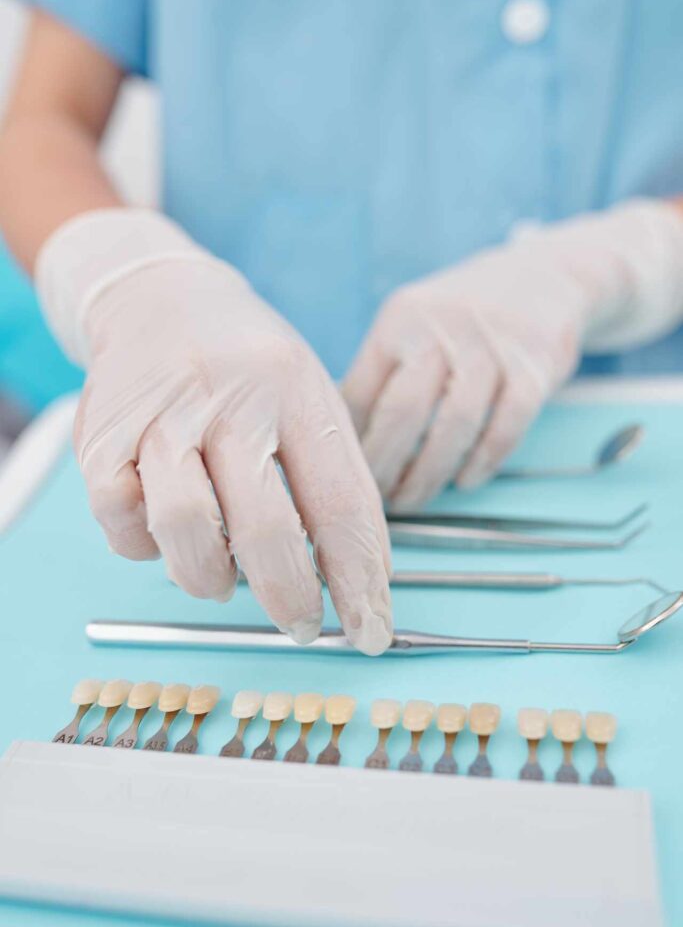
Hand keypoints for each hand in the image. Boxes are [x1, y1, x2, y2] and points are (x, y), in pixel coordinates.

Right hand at [38, 210, 392, 654]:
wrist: (159, 297)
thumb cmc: (250, 365)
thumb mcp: (310, 396)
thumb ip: (334, 477)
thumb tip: (358, 578)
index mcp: (296, 391)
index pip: (340, 502)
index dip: (359, 580)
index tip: (370, 629)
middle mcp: (229, 399)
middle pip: (265, 528)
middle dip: (290, 597)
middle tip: (302, 626)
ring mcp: (160, 415)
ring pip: (185, 528)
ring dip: (210, 578)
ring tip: (225, 581)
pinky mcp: (102, 434)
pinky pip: (121, 521)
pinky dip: (146, 549)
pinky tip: (165, 537)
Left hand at [343, 201, 682, 504]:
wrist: (543, 275)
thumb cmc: (460, 317)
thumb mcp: (413, 323)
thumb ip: (382, 372)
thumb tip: (340, 438)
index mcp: (400, 320)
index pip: (362, 391)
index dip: (349, 443)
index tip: (342, 477)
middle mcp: (441, 326)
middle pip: (403, 411)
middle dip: (384, 466)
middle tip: (376, 501)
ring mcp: (491, 345)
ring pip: (455, 423)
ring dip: (430, 473)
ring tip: (413, 499)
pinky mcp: (534, 364)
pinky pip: (506, 424)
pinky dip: (483, 460)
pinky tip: (465, 481)